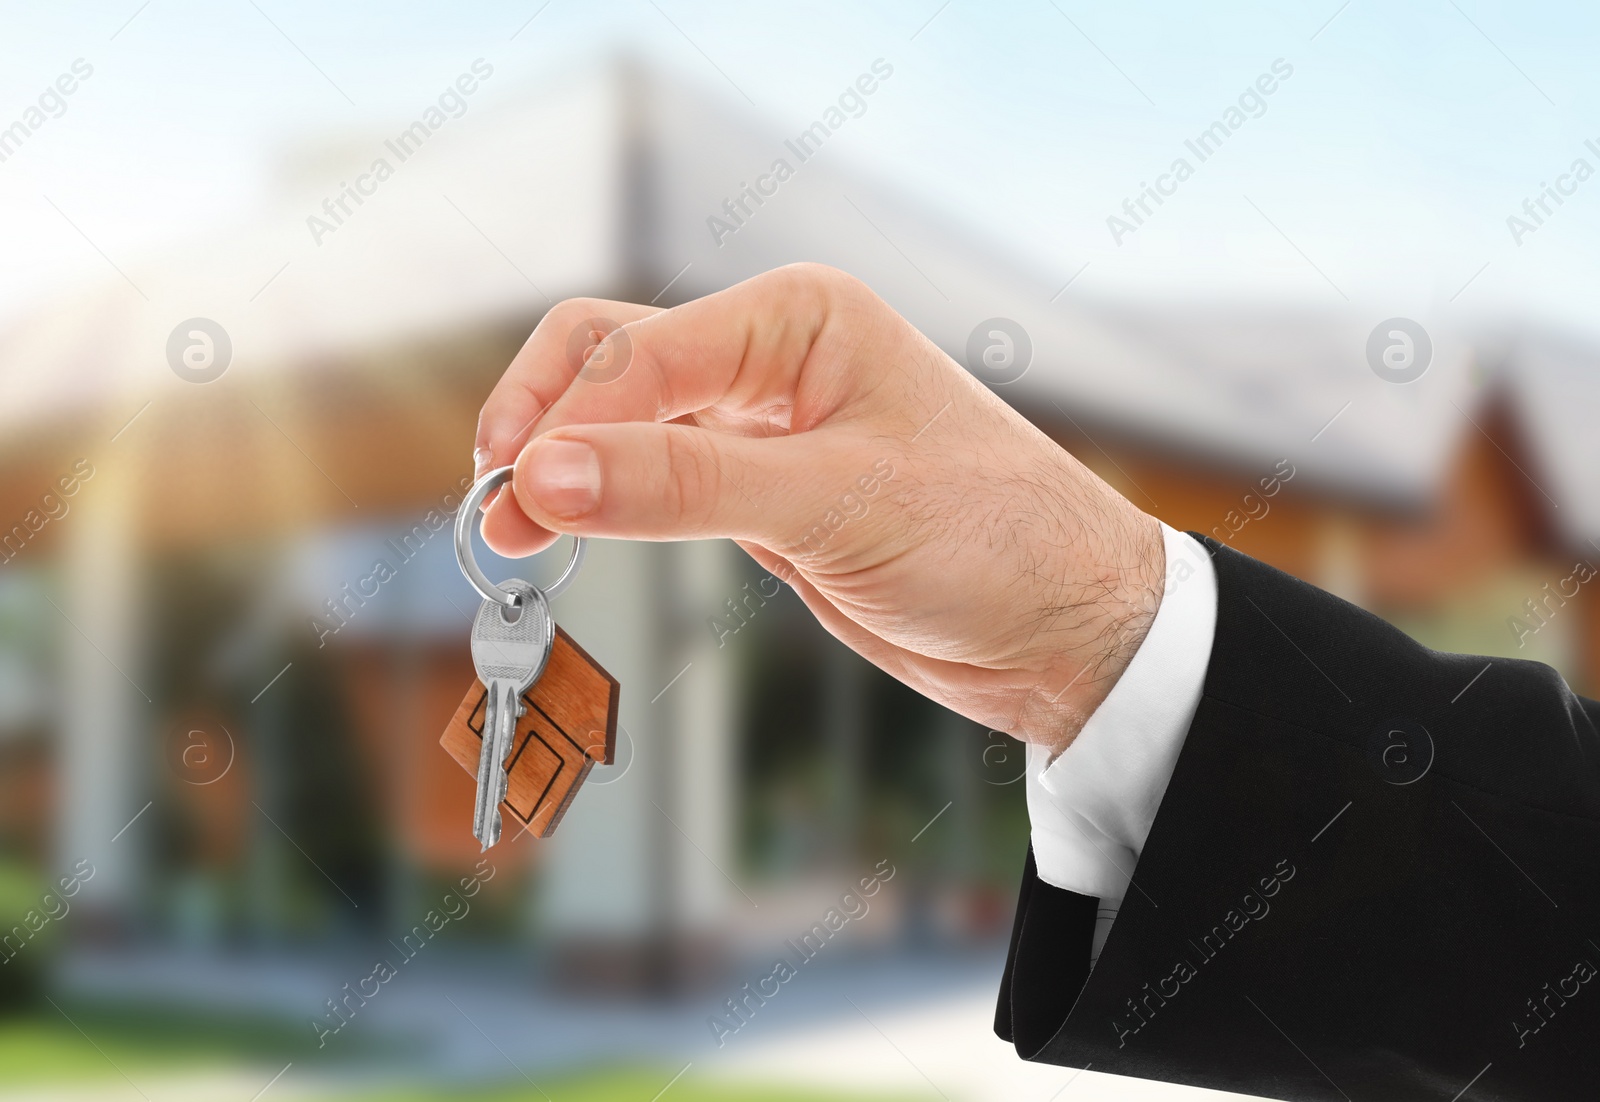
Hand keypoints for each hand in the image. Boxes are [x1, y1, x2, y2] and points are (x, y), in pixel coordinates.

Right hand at [473, 264, 1163, 751]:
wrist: (1065, 625)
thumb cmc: (993, 538)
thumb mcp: (837, 505)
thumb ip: (687, 488)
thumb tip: (547, 476)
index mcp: (798, 319)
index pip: (638, 351)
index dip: (565, 422)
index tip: (518, 497)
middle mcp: (771, 358)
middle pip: (609, 361)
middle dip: (543, 425)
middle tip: (497, 511)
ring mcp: (761, 428)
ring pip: (623, 425)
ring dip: (562, 470)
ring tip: (509, 535)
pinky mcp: (759, 494)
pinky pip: (656, 482)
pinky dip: (605, 506)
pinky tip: (568, 538)